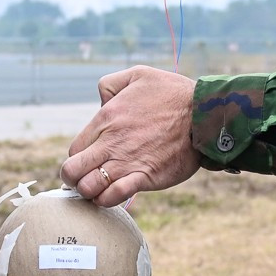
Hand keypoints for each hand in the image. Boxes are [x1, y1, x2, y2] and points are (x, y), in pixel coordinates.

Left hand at [60, 65, 201, 206]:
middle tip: (88, 179)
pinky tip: (115, 194)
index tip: (89, 161)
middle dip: (75, 179)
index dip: (79, 159)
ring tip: (102, 188)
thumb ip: (110, 84)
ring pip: (88, 188)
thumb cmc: (173, 93)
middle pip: (72, 172)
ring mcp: (126, 162)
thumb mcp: (138, 74)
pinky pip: (113, 197)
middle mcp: (111, 143)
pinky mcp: (144, 177)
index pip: (74, 150)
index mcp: (106, 119)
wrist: (204, 114)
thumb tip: (101, 102)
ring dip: (91, 192)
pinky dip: (108, 200)